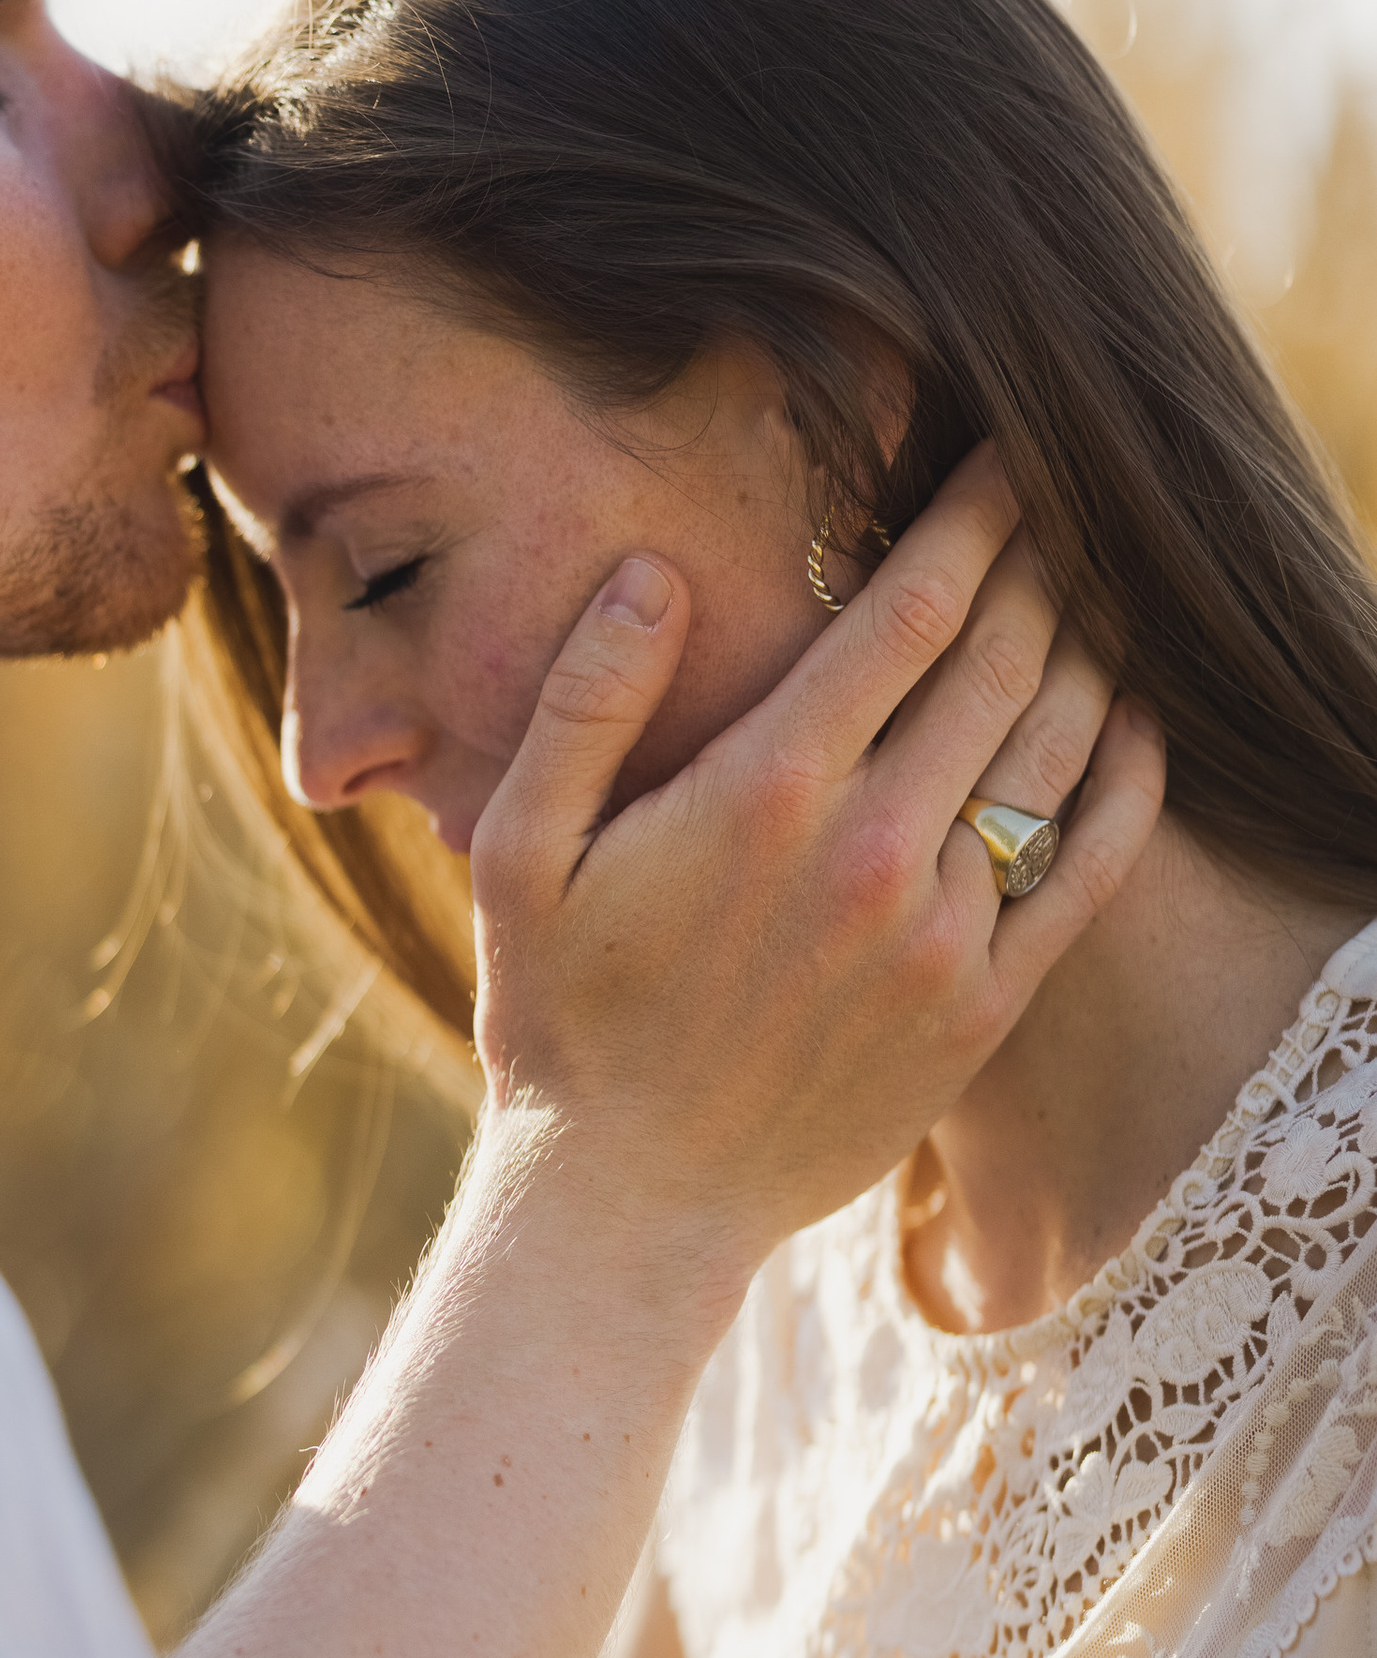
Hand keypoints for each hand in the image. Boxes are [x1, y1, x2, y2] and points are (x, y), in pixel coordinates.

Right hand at [467, 445, 1163, 1288]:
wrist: (630, 1203)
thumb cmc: (560, 1018)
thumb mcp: (519, 850)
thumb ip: (585, 701)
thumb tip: (655, 572)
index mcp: (765, 789)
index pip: (911, 609)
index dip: (973, 515)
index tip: (1007, 454)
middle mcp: (872, 851)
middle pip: (1003, 657)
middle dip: (1043, 560)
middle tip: (1067, 497)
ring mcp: (940, 934)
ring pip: (1055, 749)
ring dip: (1089, 648)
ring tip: (1100, 586)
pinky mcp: (981, 1008)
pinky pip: (1087, 870)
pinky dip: (1127, 780)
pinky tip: (1138, 719)